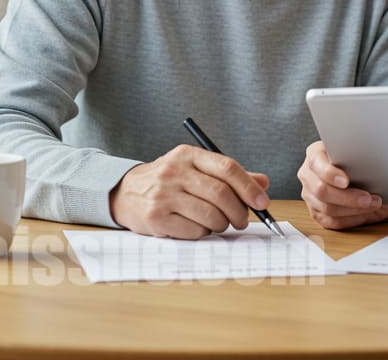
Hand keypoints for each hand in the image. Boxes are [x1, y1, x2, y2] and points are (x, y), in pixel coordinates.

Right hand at [109, 144, 271, 238]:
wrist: (124, 192)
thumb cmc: (169, 182)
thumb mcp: (195, 169)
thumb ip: (229, 175)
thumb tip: (263, 183)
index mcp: (188, 155)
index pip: (227, 168)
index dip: (249, 187)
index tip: (262, 202)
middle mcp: (174, 171)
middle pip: (221, 194)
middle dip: (239, 212)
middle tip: (242, 221)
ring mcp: (163, 194)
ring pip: (210, 215)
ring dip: (221, 224)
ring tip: (218, 224)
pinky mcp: (155, 217)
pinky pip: (193, 231)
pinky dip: (203, 233)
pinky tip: (197, 227)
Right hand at [298, 141, 387, 229]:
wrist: (366, 175)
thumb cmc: (361, 163)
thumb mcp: (362, 155)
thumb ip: (360, 158)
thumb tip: (372, 167)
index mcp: (315, 154)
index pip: (316, 163)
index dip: (330, 174)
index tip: (346, 181)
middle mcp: (308, 174)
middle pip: (321, 190)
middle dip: (348, 197)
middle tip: (368, 198)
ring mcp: (310, 195)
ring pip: (327, 208)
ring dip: (353, 209)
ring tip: (372, 204)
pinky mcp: (317, 213)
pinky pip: (332, 221)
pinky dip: (351, 219)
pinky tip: (364, 213)